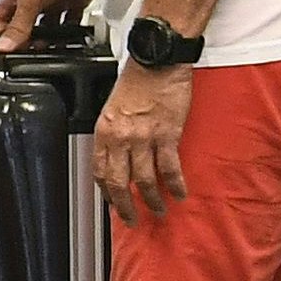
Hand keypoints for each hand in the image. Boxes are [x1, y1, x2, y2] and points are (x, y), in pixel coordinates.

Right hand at [0, 0, 92, 53]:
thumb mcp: (29, 0)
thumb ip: (18, 25)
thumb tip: (3, 46)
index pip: (1, 18)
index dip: (0, 32)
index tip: (4, 47)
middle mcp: (34, 0)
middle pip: (25, 26)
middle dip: (26, 41)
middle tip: (29, 53)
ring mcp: (54, 3)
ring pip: (48, 28)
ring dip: (48, 40)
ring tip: (49, 50)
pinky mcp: (73, 4)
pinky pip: (71, 24)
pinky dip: (71, 34)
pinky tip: (69, 40)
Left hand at [93, 63, 192, 224]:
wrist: (158, 61)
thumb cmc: (137, 80)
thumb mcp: (112, 107)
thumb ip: (113, 133)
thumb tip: (117, 155)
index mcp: (105, 131)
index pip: (100, 171)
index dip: (106, 192)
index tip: (113, 203)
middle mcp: (121, 138)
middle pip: (120, 182)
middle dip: (126, 206)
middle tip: (133, 220)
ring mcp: (144, 138)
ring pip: (145, 180)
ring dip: (152, 200)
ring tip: (159, 211)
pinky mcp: (168, 135)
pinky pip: (170, 168)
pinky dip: (175, 185)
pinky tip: (180, 194)